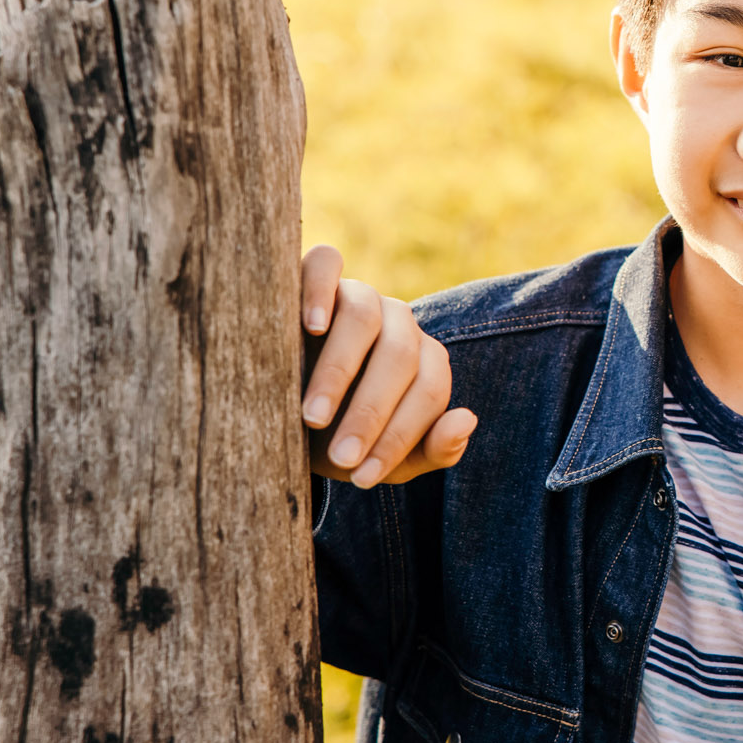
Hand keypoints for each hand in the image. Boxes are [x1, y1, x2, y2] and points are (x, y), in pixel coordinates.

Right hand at [301, 244, 477, 488]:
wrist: (275, 411)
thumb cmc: (335, 436)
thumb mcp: (383, 457)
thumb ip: (432, 448)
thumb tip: (467, 419)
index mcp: (423, 360)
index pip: (430, 390)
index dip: (400, 436)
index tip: (364, 477)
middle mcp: (399, 322)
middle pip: (400, 357)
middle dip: (370, 415)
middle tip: (340, 458)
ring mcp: (360, 294)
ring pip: (364, 317)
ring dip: (340, 371)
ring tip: (313, 417)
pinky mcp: (317, 276)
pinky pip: (325, 264)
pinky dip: (320, 290)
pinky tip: (311, 328)